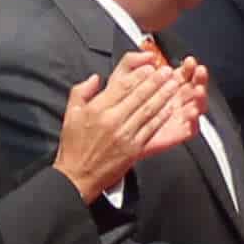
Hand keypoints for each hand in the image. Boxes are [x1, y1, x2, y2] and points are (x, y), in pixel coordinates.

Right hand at [56, 53, 201, 196]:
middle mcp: (112, 120)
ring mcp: (125, 135)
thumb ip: (81, 92)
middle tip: (166, 71)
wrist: (77, 176)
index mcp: (97, 109)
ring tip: (173, 85)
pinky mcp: (134, 149)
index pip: (122, 86)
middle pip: (139, 96)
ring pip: (148, 110)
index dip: (139, 75)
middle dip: (155, 82)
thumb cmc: (74, 146)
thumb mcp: (70, 114)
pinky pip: (151, 129)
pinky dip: (162, 117)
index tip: (149, 66)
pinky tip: (170, 108)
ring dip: (163, 96)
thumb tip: (96, 78)